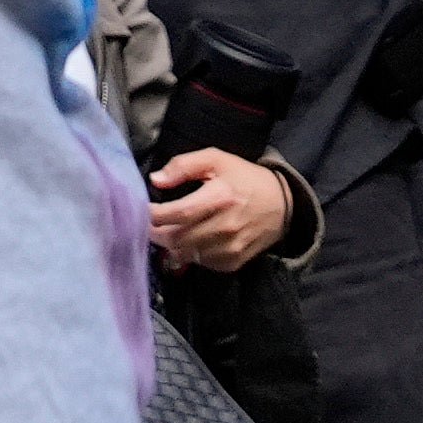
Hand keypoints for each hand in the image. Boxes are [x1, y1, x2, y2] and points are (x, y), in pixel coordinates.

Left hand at [147, 147, 294, 270]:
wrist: (282, 205)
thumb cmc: (244, 178)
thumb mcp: (216, 159)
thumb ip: (183, 165)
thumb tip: (155, 179)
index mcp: (220, 196)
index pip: (178, 213)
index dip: (153, 215)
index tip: (141, 210)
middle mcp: (225, 226)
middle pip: (177, 238)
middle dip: (156, 233)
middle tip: (149, 223)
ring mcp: (230, 248)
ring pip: (185, 254)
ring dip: (170, 244)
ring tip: (168, 230)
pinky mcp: (233, 262)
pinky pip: (200, 263)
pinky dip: (189, 253)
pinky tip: (191, 239)